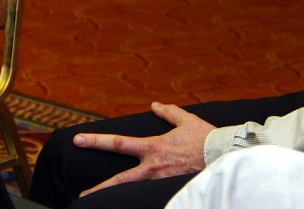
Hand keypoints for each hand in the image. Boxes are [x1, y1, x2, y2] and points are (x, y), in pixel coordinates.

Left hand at [73, 102, 213, 195]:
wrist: (225, 157)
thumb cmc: (205, 138)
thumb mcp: (185, 119)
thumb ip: (168, 112)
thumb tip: (155, 106)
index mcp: (152, 147)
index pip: (118, 143)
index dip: (96, 141)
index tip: (78, 140)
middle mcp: (152, 168)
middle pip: (119, 180)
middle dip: (98, 188)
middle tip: (80, 195)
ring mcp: (160, 183)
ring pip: (132, 193)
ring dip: (115, 198)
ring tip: (98, 206)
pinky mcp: (169, 190)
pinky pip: (149, 196)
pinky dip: (139, 201)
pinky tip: (130, 206)